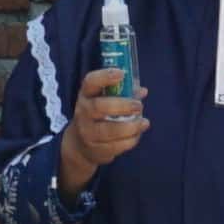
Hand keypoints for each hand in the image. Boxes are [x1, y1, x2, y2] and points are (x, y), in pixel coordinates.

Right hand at [57, 69, 147, 195]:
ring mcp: (88, 133)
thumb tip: (142, 91)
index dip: (105, 76)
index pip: (90, 82)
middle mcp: (83, 113)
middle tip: (138, 105)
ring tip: (143, 122)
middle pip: (99, 107)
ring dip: (130, 126)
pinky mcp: (96, 150)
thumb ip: (123, 94)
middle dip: (122, 106)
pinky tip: (137, 134)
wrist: (80, 145)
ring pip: (109, 130)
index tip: (121, 74)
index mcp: (86, 95)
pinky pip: (116, 146)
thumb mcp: (104, 100)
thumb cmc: (97, 116)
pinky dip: (130, 140)